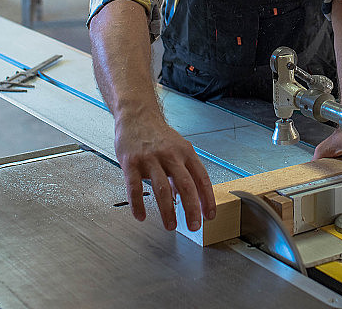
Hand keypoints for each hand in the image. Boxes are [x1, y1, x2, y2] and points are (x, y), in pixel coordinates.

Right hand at [114, 113, 215, 231]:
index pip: (201, 178)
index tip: (210, 216)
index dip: (207, 199)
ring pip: (162, 188)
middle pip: (185, 184)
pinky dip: (138, 205)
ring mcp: (150, 158)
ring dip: (168, 210)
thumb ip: (183, 172)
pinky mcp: (131, 162)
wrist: (137, 115)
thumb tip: (187, 199)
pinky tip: (141, 216)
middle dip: (191, 208)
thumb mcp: (177, 148)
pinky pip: (135, 187)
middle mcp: (170, 154)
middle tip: (194, 226)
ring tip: (171, 226)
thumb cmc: (158, 135)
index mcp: (185, 152)